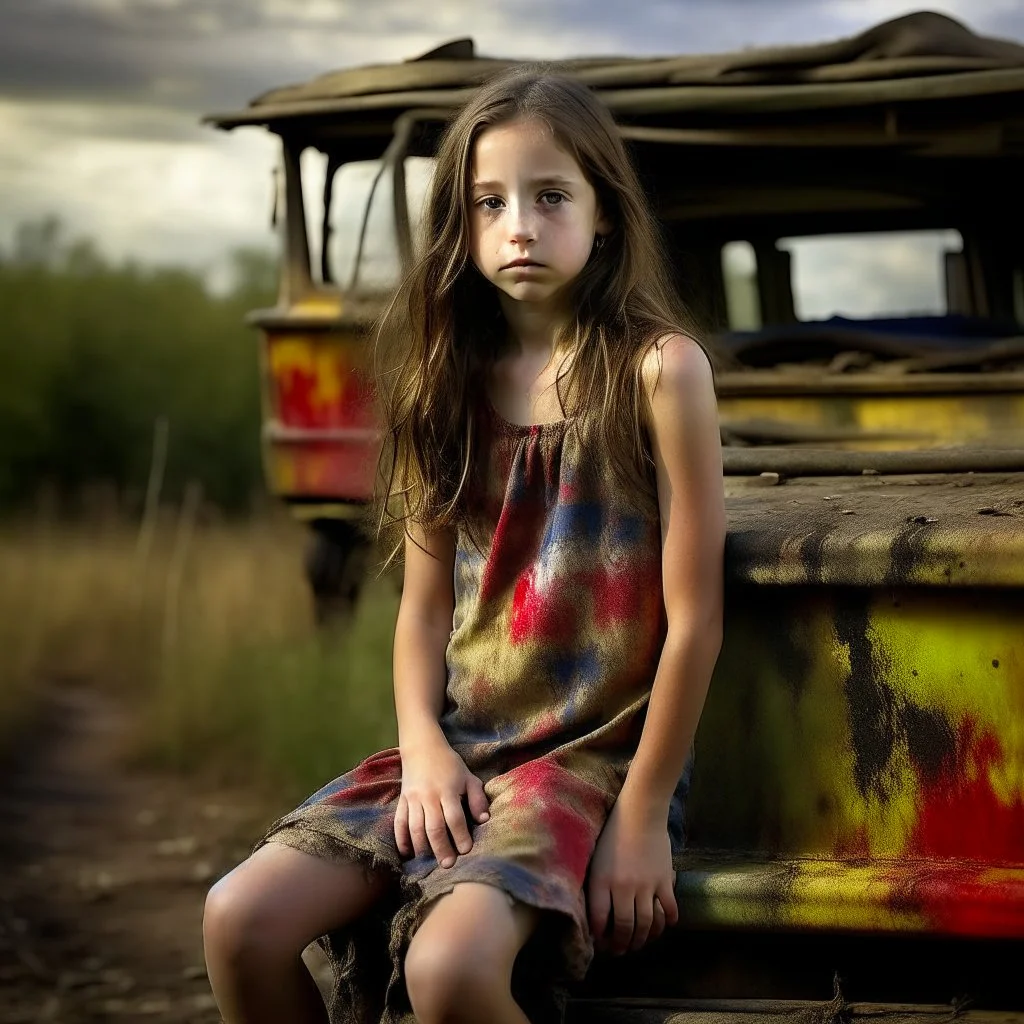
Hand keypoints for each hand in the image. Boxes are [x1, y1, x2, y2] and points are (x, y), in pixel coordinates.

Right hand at [395, 736, 489, 867]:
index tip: (466, 850)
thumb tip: (484, 819)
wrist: (422, 746)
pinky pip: (399, 822)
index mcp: (447, 790)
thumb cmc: (449, 764)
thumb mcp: (468, 777)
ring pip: (415, 827)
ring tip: (428, 862)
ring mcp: (413, 798)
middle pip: (434, 827)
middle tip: (448, 865)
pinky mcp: (402, 800)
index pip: (455, 818)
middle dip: (441, 848)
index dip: (460, 836)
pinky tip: (407, 853)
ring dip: (422, 847)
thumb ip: (477, 798)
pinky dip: (401, 839)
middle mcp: (428, 796)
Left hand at [587, 798, 677, 954]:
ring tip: (639, 943)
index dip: (600, 937)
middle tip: (621, 951)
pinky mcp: (664, 880)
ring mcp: (646, 885)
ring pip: (647, 923)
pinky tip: (665, 924)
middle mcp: (623, 887)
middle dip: (622, 944)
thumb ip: (597, 884)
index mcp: (602, 880)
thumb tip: (597, 911)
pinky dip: (668, 921)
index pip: (599, 919)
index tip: (601, 944)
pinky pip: (669, 909)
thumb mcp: (596, 858)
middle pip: (625, 927)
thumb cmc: (613, 831)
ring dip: (643, 938)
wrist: (640, 812)